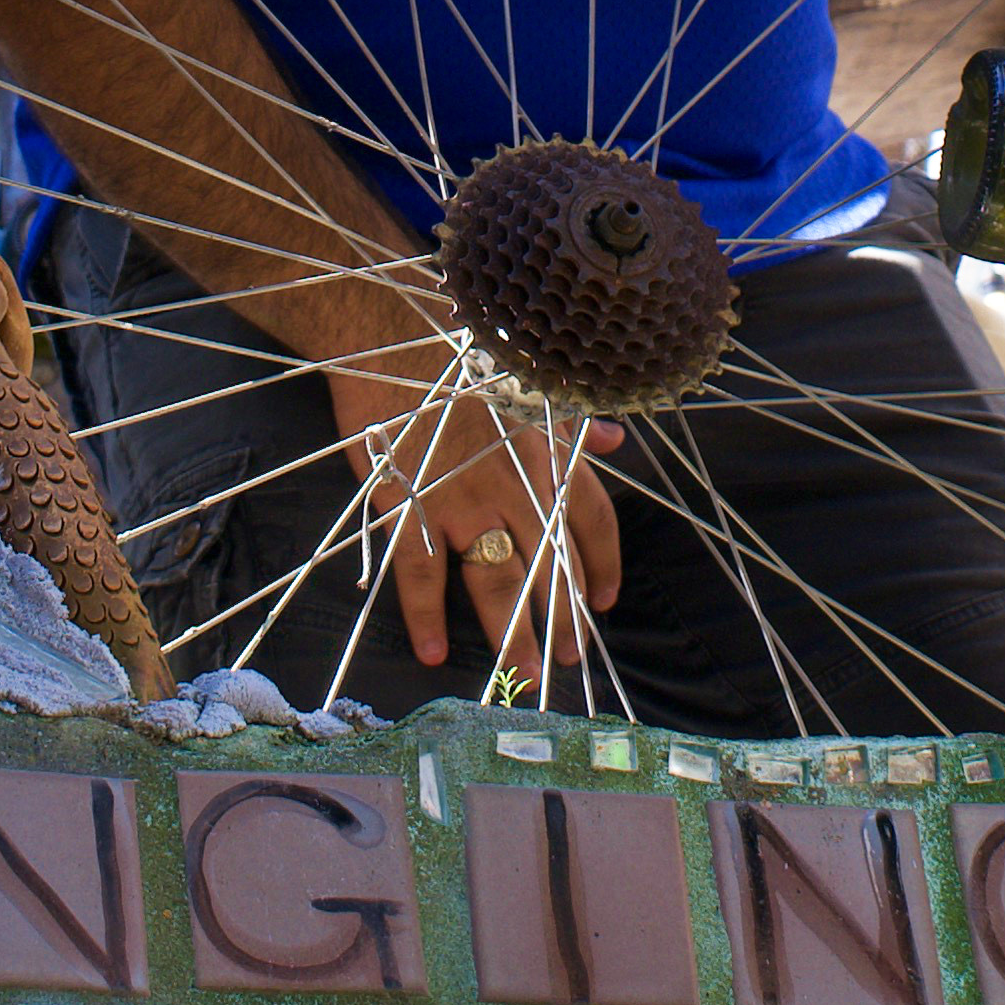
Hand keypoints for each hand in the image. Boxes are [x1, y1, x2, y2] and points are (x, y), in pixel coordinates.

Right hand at [323, 341, 623, 684]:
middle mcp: (513, 481)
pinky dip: (426, 617)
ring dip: (513, 633)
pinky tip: (435, 654)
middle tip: (567, 660)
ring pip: (496, 579)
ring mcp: (461, 497)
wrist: (390, 331)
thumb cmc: (461, 350)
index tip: (603, 602)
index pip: (591, 519)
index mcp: (546, 449)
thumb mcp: (527, 381)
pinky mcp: (409, 504)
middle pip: (550, 564)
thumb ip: (573, 421)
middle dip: (563, 617)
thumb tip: (614, 442)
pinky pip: (421, 572)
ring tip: (525, 673)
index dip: (601, 565)